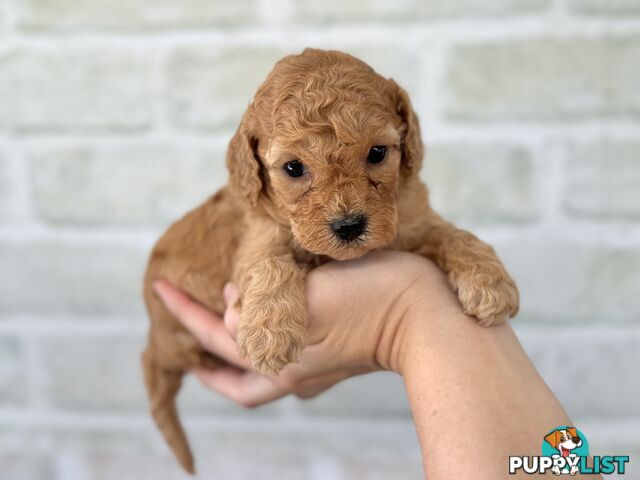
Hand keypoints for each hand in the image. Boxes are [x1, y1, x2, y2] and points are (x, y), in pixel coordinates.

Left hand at [152, 250, 458, 406]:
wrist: (430, 317)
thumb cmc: (372, 299)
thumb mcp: (308, 298)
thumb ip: (258, 306)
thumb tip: (230, 305)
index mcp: (279, 359)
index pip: (214, 337)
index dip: (183, 310)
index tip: (158, 285)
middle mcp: (292, 370)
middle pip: (231, 369)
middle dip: (201, 348)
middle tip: (183, 322)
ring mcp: (314, 367)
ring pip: (256, 364)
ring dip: (233, 347)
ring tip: (219, 322)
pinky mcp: (334, 354)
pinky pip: (283, 352)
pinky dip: (264, 338)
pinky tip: (268, 319)